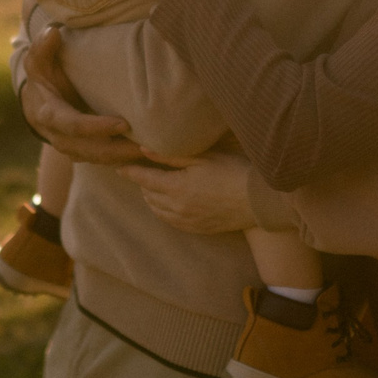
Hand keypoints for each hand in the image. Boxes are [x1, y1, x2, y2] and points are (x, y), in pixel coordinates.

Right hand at [20, 26, 143, 166]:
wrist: (36, 105)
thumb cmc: (43, 78)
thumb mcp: (38, 62)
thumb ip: (43, 48)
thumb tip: (52, 32)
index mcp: (50, 115)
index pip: (74, 126)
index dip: (97, 127)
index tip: (123, 124)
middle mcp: (60, 138)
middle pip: (91, 151)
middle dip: (119, 151)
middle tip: (148, 146)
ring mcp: (73, 150)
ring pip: (101, 160)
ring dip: (126, 159)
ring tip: (154, 153)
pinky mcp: (86, 154)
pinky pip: (106, 162)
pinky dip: (126, 161)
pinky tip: (149, 157)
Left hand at [123, 151, 261, 234]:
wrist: (258, 200)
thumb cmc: (233, 171)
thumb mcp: (202, 157)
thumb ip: (170, 154)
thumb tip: (143, 148)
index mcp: (177, 187)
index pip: (144, 179)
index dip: (130, 172)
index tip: (119, 167)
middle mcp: (178, 207)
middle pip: (149, 196)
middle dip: (142, 183)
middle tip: (140, 171)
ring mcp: (187, 221)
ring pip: (158, 211)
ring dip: (151, 198)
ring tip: (152, 186)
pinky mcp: (197, 229)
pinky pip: (171, 222)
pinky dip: (163, 212)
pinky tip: (167, 204)